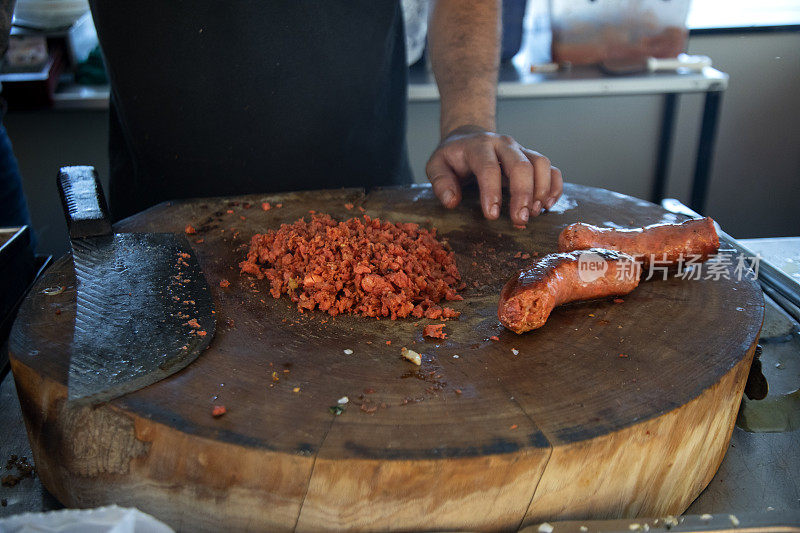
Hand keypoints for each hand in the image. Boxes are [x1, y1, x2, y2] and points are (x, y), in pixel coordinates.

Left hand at [425, 126, 562, 225]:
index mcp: (479, 146)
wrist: (468, 137)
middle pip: (521, 165)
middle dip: (523, 194)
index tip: (492, 216)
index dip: (491, 192)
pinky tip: (547, 205)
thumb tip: (452, 202)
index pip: (488, 167)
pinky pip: (551, 169)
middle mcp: (503, 145)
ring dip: (541, 190)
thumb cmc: (453, 157)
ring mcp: (521, 150)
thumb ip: (441, 183)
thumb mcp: (437, 165)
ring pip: (541, 164)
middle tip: (520, 220)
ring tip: (534, 213)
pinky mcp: (531, 158)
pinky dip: (555, 187)